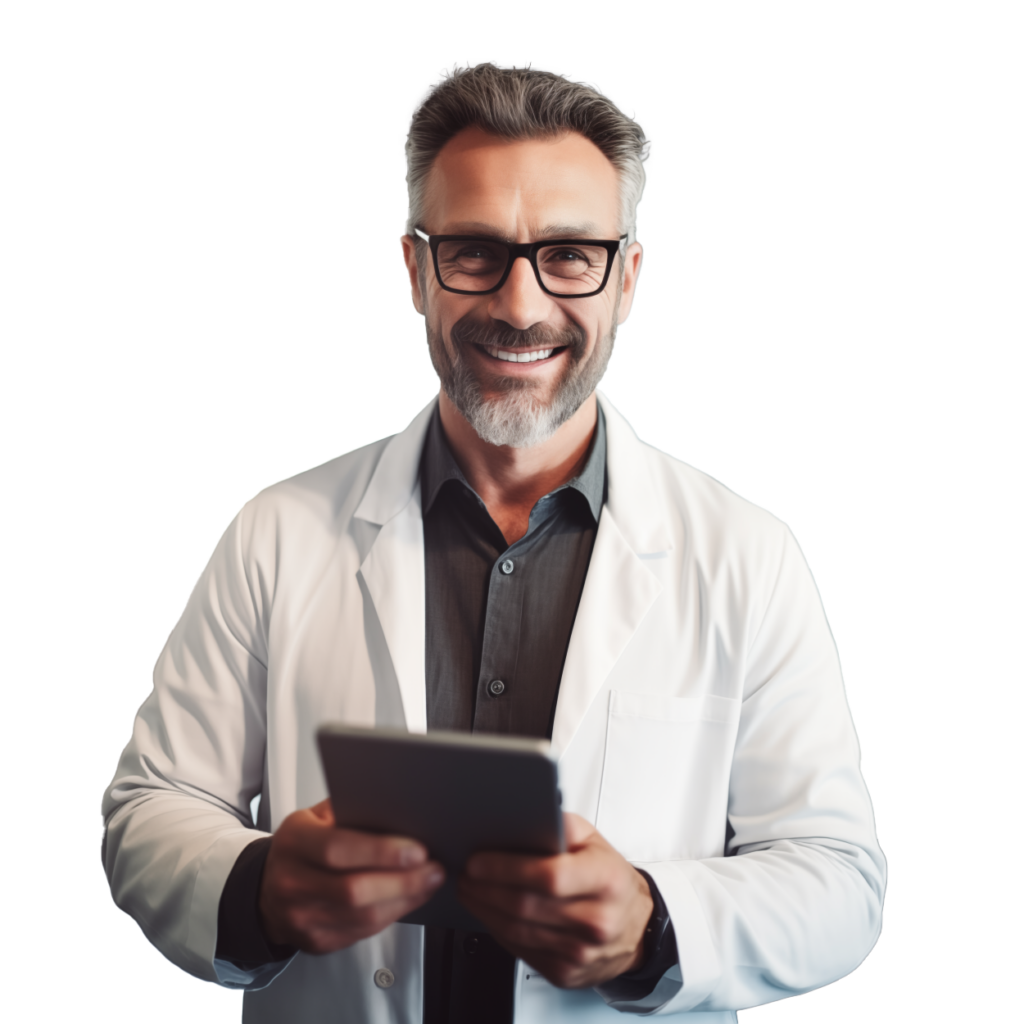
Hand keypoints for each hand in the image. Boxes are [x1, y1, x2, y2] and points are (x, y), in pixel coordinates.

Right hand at [258, 798, 444, 954]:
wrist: (267, 890)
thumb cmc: (301, 847)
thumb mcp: (314, 818)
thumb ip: (348, 811)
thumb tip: (397, 808)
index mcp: (294, 841)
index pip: (338, 848)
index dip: (381, 851)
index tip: (417, 849)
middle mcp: (292, 882)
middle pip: (354, 890)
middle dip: (403, 881)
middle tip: (433, 869)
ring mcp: (301, 917)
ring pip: (362, 917)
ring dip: (404, 900)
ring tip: (429, 882)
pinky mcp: (315, 941)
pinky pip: (362, 933)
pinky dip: (392, 915)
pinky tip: (408, 899)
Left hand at [457, 812, 653, 987]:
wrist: (639, 928)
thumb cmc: (611, 879)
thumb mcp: (593, 840)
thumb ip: (559, 825)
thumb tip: (520, 816)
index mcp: (605, 879)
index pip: (549, 875)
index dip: (506, 869)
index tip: (478, 862)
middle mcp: (597, 919)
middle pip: (525, 905)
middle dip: (484, 889)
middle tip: (465, 874)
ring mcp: (582, 952)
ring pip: (517, 931)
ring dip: (484, 910)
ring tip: (470, 891)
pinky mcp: (567, 973)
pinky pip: (521, 951)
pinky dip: (497, 930)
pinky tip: (489, 913)